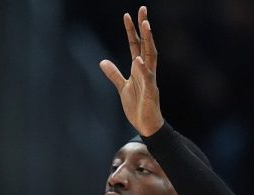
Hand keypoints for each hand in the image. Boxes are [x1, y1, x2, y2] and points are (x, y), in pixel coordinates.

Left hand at [100, 6, 164, 136]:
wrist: (145, 124)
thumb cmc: (137, 105)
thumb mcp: (122, 87)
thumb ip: (114, 74)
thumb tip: (102, 61)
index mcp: (139, 68)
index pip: (136, 45)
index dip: (132, 30)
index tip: (128, 15)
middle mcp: (147, 70)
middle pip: (146, 44)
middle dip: (144, 27)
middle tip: (142, 10)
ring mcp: (150, 79)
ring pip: (151, 56)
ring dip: (149, 40)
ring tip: (146, 25)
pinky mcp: (150, 92)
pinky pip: (148, 78)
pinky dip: (143, 69)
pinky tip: (139, 60)